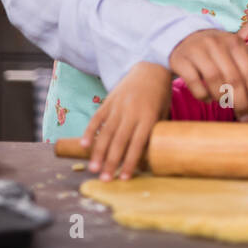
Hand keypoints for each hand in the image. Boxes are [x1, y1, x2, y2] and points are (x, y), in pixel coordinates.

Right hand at [82, 62, 170, 180]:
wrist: (151, 68)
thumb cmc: (160, 95)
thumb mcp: (163, 111)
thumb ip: (155, 131)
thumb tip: (149, 156)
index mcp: (149, 116)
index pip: (138, 143)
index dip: (130, 161)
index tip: (124, 178)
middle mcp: (132, 112)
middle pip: (119, 141)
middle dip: (111, 162)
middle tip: (105, 180)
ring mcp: (118, 106)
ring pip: (106, 132)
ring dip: (98, 152)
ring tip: (93, 169)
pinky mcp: (109, 100)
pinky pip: (97, 118)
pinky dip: (90, 132)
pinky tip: (84, 146)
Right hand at [170, 28, 247, 121]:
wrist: (183, 36)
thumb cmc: (215, 52)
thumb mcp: (232, 55)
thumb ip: (247, 74)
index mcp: (236, 44)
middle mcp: (218, 44)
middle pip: (234, 78)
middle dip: (242, 103)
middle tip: (245, 118)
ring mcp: (198, 51)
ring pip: (214, 80)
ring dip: (221, 98)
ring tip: (224, 104)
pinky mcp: (181, 60)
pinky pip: (194, 82)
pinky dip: (202, 95)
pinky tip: (207, 99)